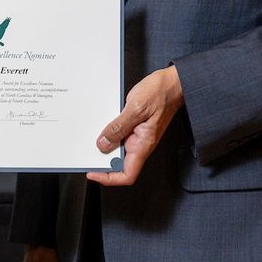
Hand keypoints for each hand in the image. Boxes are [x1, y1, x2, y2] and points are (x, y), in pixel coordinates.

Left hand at [86, 66, 182, 186]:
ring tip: (95, 136)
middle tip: (89, 154)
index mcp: (143, 145)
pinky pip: (121, 136)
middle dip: (103, 161)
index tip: (94, 173)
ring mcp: (139, 136)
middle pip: (120, 164)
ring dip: (106, 145)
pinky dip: (111, 133)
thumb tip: (103, 144)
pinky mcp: (137, 127)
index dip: (109, 178)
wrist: (173, 83)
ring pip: (119, 149)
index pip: (127, 175)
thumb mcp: (135, 108)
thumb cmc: (161, 93)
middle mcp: (141, 144)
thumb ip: (118, 127)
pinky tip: (105, 125)